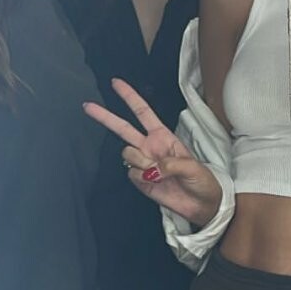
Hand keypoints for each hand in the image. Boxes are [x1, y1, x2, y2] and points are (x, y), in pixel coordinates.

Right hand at [84, 79, 222, 226]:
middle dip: (105, 116)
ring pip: (127, 154)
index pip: (143, 112)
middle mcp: (150, 147)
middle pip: (122, 128)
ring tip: (160, 174)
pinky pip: (132, 174)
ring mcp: (144, 164)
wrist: (201, 205)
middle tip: (87, 106)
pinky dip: (143, 179)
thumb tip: (152, 168)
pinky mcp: (140, 181)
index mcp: (163, 136)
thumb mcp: (193, 167)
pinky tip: (156, 183)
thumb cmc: (203, 181)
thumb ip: (171, 164)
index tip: (115, 83)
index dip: (130, 97)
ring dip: (142, 163)